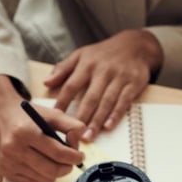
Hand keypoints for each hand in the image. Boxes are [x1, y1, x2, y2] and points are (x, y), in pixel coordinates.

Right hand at [0, 75, 84, 181]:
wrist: (0, 115)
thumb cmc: (27, 115)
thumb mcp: (50, 114)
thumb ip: (70, 125)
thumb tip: (82, 138)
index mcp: (26, 131)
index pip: (57, 153)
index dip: (74, 157)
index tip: (80, 157)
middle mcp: (14, 148)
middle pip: (51, 170)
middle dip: (66, 168)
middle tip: (70, 162)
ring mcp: (9, 162)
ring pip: (44, 179)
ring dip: (55, 173)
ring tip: (55, 161)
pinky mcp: (6, 171)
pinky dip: (43, 177)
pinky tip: (43, 165)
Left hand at [45, 30, 163, 141]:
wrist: (135, 45)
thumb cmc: (104, 53)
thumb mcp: (82, 54)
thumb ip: (63, 68)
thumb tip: (46, 82)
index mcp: (87, 64)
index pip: (71, 85)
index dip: (63, 102)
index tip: (55, 117)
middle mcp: (102, 70)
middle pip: (90, 97)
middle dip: (82, 117)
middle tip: (74, 135)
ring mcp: (119, 77)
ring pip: (106, 102)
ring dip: (97, 121)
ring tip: (89, 137)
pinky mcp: (133, 83)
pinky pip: (124, 102)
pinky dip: (116, 115)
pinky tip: (108, 127)